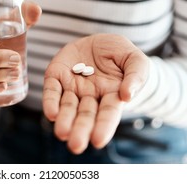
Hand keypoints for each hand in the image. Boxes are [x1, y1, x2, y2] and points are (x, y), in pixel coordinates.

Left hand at [43, 34, 148, 153]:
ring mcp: (72, 87)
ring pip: (67, 107)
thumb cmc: (121, 54)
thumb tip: (127, 95)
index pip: (108, 114)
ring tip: (62, 132)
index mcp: (112, 95)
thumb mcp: (135, 60)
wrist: (99, 41)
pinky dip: (50, 102)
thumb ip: (136, 76)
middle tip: (75, 145)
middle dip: (80, 130)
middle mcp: (90, 96)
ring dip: (64, 120)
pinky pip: (52, 90)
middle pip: (85, 116)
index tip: (98, 141)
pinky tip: (51, 113)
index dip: (103, 126)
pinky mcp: (56, 76)